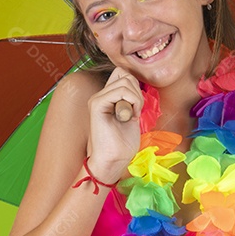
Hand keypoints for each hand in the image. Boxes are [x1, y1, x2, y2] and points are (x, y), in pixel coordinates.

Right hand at [86, 66, 143, 182]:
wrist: (112, 162)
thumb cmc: (122, 145)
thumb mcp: (131, 116)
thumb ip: (131, 100)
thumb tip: (137, 87)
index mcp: (106, 98)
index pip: (123, 75)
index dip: (135, 87)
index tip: (137, 108)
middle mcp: (100, 95)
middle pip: (124, 74)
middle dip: (137, 90)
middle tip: (136, 111)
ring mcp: (97, 99)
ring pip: (125, 80)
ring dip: (136, 98)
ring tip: (133, 115)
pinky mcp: (97, 104)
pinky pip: (120, 90)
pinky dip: (133, 101)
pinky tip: (131, 116)